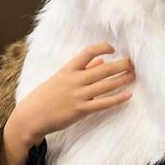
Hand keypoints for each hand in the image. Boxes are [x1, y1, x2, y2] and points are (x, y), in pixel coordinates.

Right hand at [1, 43, 133, 164]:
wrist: (31, 116)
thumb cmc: (45, 97)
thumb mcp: (60, 79)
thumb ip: (81, 70)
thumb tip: (100, 62)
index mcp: (68, 70)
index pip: (88, 52)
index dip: (103, 47)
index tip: (113, 49)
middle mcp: (74, 80)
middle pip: (103, 69)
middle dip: (121, 64)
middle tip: (134, 62)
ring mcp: (78, 95)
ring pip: (106, 85)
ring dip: (122, 79)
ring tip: (134, 75)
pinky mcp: (80, 110)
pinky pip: (103, 103)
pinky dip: (117, 99)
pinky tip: (128, 94)